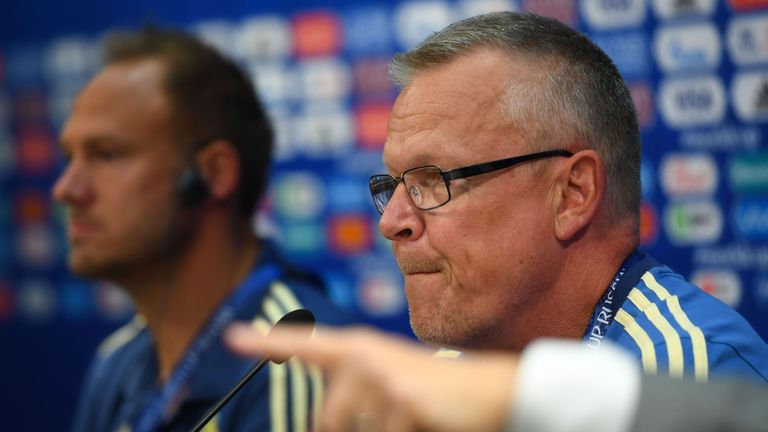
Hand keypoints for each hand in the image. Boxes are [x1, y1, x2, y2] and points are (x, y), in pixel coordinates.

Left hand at [225, 324, 517, 431]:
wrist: (490, 392)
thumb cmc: (436, 394)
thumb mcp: (389, 388)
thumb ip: (353, 399)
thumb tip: (324, 425)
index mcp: (360, 348)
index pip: (307, 343)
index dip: (267, 342)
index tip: (235, 337)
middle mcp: (365, 356)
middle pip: (326, 422)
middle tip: (397, 417)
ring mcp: (383, 378)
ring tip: (413, 418)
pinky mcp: (402, 401)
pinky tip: (426, 423)